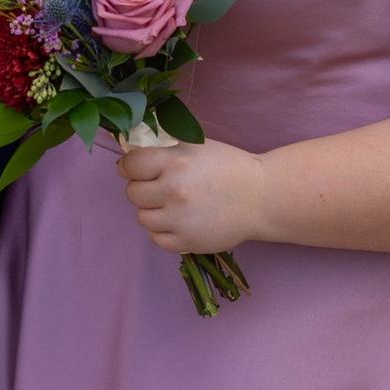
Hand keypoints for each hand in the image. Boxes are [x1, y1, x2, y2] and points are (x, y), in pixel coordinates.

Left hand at [117, 139, 265, 253]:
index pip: (130, 166)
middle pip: (133, 193)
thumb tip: (130, 158)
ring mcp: (179, 220)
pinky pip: (157, 238)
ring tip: (172, 204)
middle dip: (143, 188)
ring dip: (153, 210)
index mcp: (175, 162)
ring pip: (142, 217)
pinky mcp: (187, 243)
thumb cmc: (228, 166)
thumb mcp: (196, 146)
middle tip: (159, 186)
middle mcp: (173, 191)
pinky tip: (179, 220)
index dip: (129, 167)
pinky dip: (164, 230)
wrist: (260, 197)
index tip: (135, 169)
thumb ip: (164, 152)